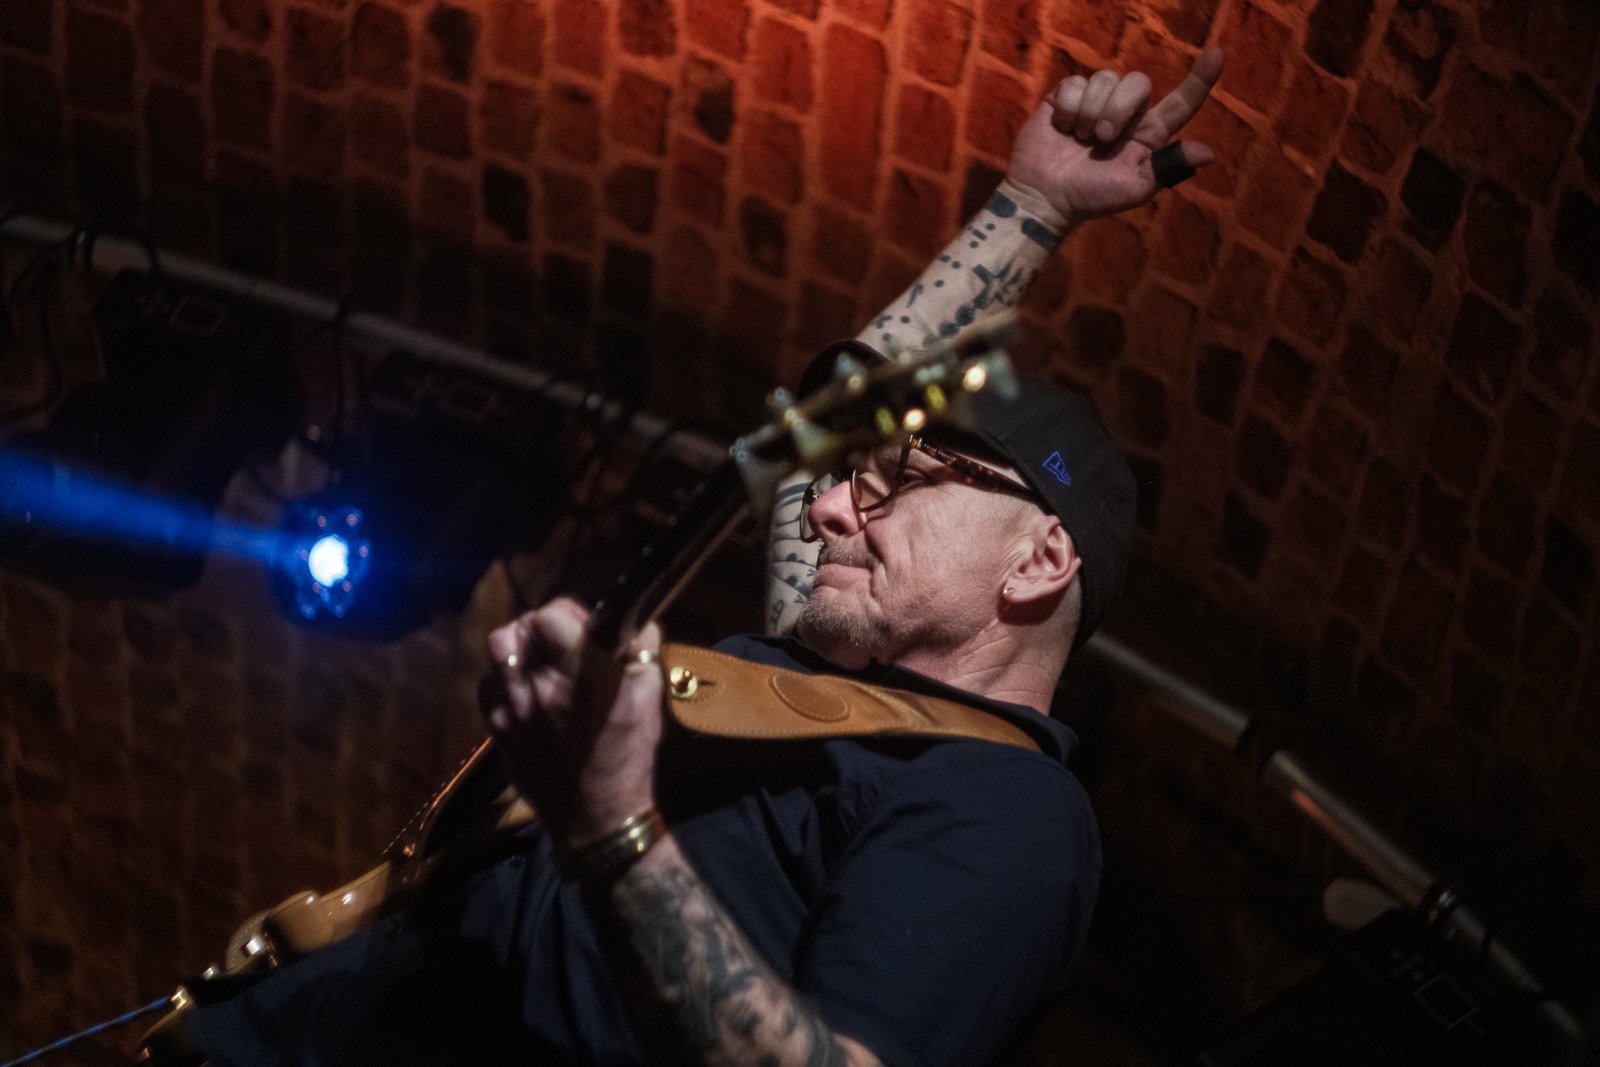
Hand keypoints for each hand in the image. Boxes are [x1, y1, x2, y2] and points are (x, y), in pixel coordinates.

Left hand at [482, 598, 665, 848]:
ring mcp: (510, 708)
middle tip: (560, 639)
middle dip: (540, 625)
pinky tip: (523, 687)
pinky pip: (487, 683)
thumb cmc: (627, 754)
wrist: (595, 813)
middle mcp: (537, 686)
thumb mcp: (649, 697)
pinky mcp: (496, 728)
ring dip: (518, 646)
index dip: (567, 611)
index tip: (582, 625)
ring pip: (498, 650)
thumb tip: (637, 624)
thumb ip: (643, 651)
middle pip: (518, 627)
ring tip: (538, 659)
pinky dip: (503, 676)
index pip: (550, 615)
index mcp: (578, 675)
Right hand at [1006, 46, 1223, 231]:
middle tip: (1100, 139)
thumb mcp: (1135, 188)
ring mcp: (1096, 102)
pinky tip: (1062, 128)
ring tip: (1079, 138)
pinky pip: (1075, 82)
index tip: (1217, 54)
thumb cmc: (1092, 197)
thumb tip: (1208, 154)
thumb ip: (1168, 166)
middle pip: (1138, 82)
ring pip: (1105, 79)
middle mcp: (1127, 113)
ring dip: (1091, 111)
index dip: (1201, 79)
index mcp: (1149, 133)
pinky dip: (1068, 107)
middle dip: (1118, 108)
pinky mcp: (1066, 97)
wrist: (1044, 197)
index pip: (1182, 101)